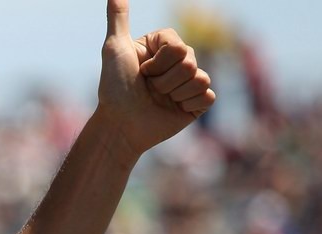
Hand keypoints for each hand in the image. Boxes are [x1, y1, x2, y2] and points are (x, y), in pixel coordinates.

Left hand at [98, 0, 215, 159]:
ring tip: (157, 99)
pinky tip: (173, 109)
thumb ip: (118, 19)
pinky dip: (187, 104)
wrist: (120, 126)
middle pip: (190, 60)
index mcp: (165, 45)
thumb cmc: (114, 89)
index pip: (178, 46)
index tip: (140, 71)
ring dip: (173, 93)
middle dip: (164, 79)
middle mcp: (179, 60)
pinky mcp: (198, 102)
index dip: (158, 62)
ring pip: (199, 78)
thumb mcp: (114, 49)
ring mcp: (190, 81)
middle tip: (148, 88)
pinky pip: (207, 95)